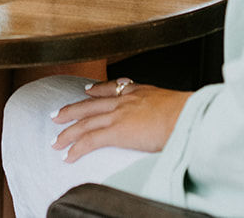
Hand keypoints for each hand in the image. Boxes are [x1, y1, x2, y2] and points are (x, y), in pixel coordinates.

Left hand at [50, 78, 190, 161]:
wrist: (187, 115)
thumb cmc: (187, 113)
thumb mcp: (173, 102)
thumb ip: (164, 107)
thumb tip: (171, 116)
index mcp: (138, 91)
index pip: (112, 89)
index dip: (97, 90)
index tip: (87, 90)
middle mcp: (124, 100)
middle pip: (91, 104)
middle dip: (72, 110)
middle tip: (57, 115)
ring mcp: (118, 115)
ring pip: (85, 123)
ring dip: (68, 133)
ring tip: (56, 142)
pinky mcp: (116, 131)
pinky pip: (90, 140)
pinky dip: (77, 148)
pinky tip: (68, 155)